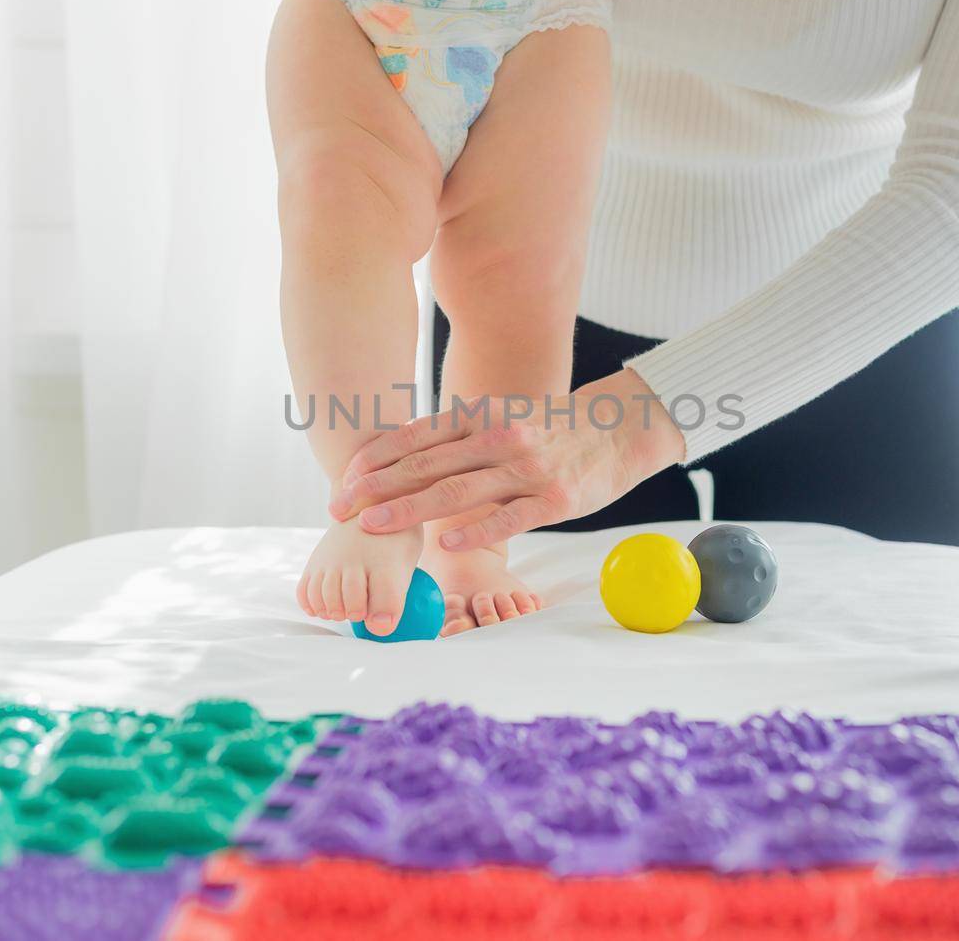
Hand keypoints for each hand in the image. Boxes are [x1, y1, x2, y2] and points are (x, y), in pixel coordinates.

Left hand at [328, 368, 685, 548]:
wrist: (619, 429)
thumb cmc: (550, 431)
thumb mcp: (500, 420)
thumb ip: (457, 440)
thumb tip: (403, 466)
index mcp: (480, 416)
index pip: (416, 438)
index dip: (375, 460)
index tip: (343, 482)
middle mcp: (498, 438)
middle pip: (426, 465)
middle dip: (376, 488)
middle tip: (340, 508)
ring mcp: (526, 468)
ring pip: (458, 491)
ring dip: (410, 509)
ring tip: (373, 526)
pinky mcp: (554, 498)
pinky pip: (508, 516)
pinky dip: (475, 530)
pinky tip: (445, 543)